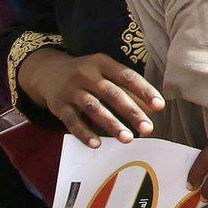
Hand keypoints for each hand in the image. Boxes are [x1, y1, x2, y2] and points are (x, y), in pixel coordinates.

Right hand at [18, 48, 163, 147]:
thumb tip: (152, 108)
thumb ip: (124, 86)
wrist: (48, 72)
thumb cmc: (87, 75)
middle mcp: (86, 74)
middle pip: (112, 93)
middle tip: (147, 128)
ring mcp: (71, 90)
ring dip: (112, 124)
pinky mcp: (59, 106)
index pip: (127, 76)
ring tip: (128, 138)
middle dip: (132, 111)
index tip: (159, 106)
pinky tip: (96, 144)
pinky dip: (84, 133)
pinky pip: (72, 121)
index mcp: (102, 63)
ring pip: (94, 107)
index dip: (144, 90)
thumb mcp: (104, 71)